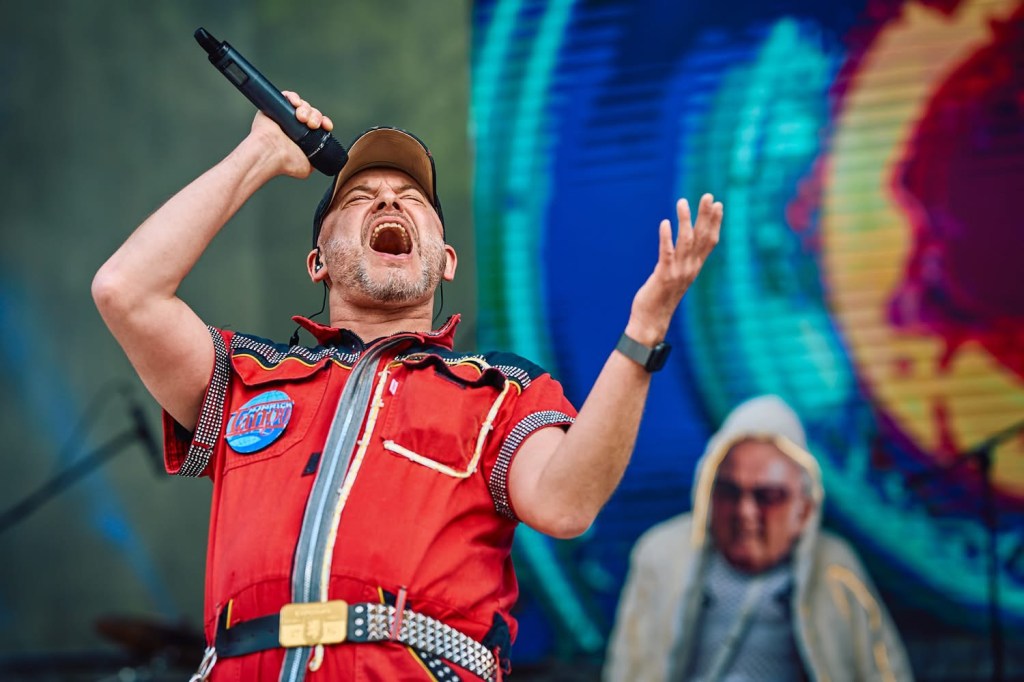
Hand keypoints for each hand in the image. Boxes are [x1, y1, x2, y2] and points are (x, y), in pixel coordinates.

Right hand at [247, 90, 334, 178]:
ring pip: (302, 105)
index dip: (324, 123)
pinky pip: (287, 96)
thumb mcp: (306, 166)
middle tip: (312, 124)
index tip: (327, 126)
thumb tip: (321, 161)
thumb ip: (315, 162)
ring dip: (306, 109)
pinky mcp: (274, 107)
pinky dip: (293, 97)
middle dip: (315, 116)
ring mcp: (284, 116)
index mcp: (303, 137)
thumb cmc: (284, 162)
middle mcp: (294, 126)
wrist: (271, 153)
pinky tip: (296, 104)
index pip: (318, 125)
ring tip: (302, 117)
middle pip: (312, 113)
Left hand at [626, 194, 722, 344]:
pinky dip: (667, 237)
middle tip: (708, 196)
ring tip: (682, 202)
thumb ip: (681, 262)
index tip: (718, 204)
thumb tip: (682, 247)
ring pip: (686, 242)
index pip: (710, 241)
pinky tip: (665, 223)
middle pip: (702, 238)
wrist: (651, 322)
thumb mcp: (676, 278)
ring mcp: (678, 272)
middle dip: (706, 216)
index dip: (715, 222)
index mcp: (694, 268)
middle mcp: (690, 268)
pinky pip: (667, 253)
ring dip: (685, 220)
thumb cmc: (660, 299)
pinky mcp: (664, 276)